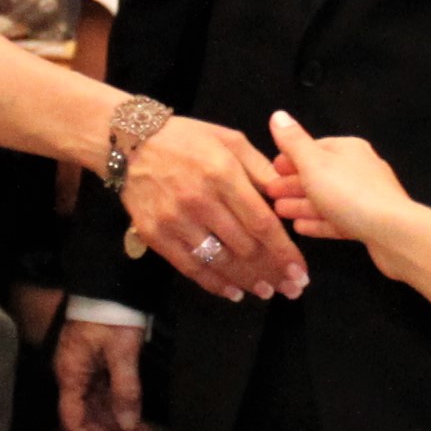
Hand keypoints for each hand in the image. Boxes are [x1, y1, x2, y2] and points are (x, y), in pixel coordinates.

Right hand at [54, 318, 149, 430]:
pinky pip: (106, 392)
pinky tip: (136, 416)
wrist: (110, 283)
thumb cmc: (111, 314)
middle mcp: (74, 375)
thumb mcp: (122, 352)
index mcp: (71, 375)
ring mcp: (85, 368)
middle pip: (87, 416)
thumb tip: (128, 425)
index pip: (73, 420)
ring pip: (98, 405)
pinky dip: (120, 406)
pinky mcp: (97, 361)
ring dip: (117, 423)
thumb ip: (125, 390)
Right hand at [120, 116, 309, 301]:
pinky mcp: (155, 235)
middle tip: (291, 287)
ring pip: (219, 261)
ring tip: (267, 291)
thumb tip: (286, 197)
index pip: (261, 222)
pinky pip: (190, 267)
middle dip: (272, 271)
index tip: (300, 270)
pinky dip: (214, 283)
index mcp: (223, 174)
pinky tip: (233, 292)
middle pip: (244, 247)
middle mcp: (200, 200)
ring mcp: (175, 220)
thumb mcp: (230, 140)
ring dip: (247, 281)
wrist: (129, 142)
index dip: (284, 251)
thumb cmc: (186, 138)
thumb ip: (260, 169)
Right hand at [260, 112, 411, 245]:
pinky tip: (300, 228)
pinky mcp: (369, 224)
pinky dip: (318, 222)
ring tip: (279, 211)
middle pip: (320, 174)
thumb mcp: (314, 163)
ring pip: (327, 198)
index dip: (291, 157)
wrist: (392, 232)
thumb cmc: (349, 193)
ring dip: (302, 204)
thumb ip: (294, 142)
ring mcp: (366, 198)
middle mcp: (359, 169)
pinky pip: (337, 220)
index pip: (315, 147)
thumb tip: (278, 114)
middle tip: (270, 193)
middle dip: (294, 183)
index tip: (272, 169)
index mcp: (349, 149)